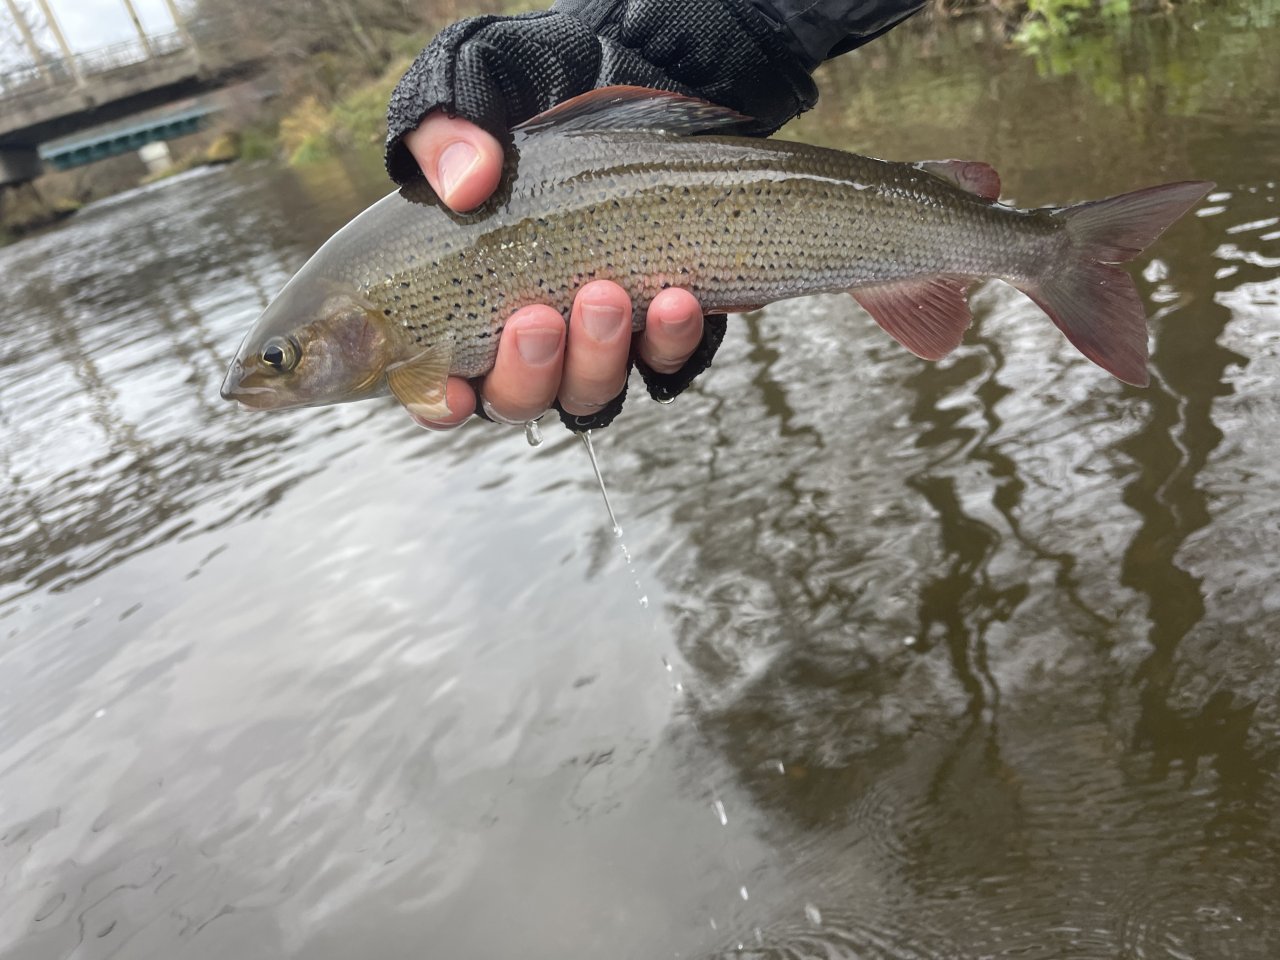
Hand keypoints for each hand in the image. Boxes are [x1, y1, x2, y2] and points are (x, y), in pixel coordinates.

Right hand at [402, 112, 706, 429]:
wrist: (632, 64)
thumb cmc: (532, 84)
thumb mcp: (469, 85)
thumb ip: (443, 133)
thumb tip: (466, 183)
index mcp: (458, 294)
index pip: (435, 381)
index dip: (439, 401)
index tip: (454, 393)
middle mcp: (523, 334)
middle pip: (517, 399)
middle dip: (528, 371)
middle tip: (537, 317)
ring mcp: (593, 336)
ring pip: (591, 392)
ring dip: (597, 357)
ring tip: (607, 294)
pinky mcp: (658, 324)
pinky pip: (666, 361)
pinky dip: (671, 340)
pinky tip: (676, 298)